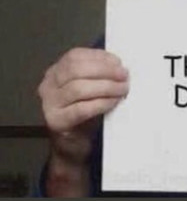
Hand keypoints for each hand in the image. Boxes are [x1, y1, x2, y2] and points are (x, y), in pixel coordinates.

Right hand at [37, 48, 128, 194]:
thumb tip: (120, 66)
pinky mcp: (56, 122)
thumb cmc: (86, 109)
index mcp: (56, 70)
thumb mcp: (91, 86)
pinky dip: (100, 103)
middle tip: (124, 76)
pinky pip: (80, 109)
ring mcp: (49, 104)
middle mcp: (48, 84)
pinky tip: (113, 102)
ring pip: (78, 88)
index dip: (99, 57)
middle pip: (76, 70)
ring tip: (122, 89)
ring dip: (106, 87)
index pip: (75, 56)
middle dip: (104, 71)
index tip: (119, 63)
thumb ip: (99, 73)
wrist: (73, 144)